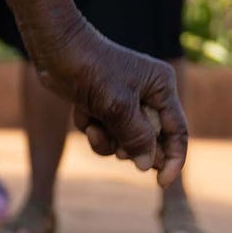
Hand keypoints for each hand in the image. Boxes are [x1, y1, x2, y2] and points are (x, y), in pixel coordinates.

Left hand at [33, 17, 187, 186]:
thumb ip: (136, 137)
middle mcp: (148, 94)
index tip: (161, 183)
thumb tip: (147, 166)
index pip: (177, 131)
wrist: (54, 49)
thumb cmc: (89, 70)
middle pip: (150, 140)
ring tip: (94, 127)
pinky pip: (106, 132)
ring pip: (125, 140)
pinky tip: (81, 112)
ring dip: (107, 140)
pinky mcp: (104, 105)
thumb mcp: (117, 106)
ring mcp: (126, 101)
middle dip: (129, 146)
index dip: (173, 159)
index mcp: (161, 87)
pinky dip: (93, 129)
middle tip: (119, 146)